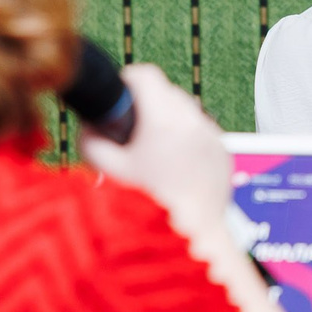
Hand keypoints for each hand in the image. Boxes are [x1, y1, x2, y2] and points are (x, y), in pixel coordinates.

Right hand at [80, 64, 231, 238]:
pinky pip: (202, 134)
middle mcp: (194, 123)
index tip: (119, 96)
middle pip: (167, 92)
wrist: (191, 236)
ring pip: (187, 113)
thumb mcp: (110, 172)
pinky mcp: (223, 153)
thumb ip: (91, 143)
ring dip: (169, 122)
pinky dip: (187, 141)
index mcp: (165, 121)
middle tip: (131, 130)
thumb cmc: (150, 206)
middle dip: (147, 105)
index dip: (126, 80)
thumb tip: (89, 128)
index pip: (145, 75)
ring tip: (153, 151)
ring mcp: (213, 137)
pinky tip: (174, 166)